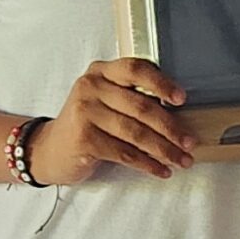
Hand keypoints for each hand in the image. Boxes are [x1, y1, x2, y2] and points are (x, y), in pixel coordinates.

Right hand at [29, 58, 191, 183]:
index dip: (161, 83)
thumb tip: (178, 116)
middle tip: (190, 142)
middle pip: (141, 106)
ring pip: (136, 133)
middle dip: (171, 128)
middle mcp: (91, 87)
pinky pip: (125, 153)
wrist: (49, 150)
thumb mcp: (105, 100)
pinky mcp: (84, 138)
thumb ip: (132, 98)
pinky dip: (147, 164)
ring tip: (181, 160)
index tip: (181, 99)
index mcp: (101, 72)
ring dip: (164, 149)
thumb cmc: (87, 124)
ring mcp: (85, 112)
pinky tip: (161, 170)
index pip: (135, 68)